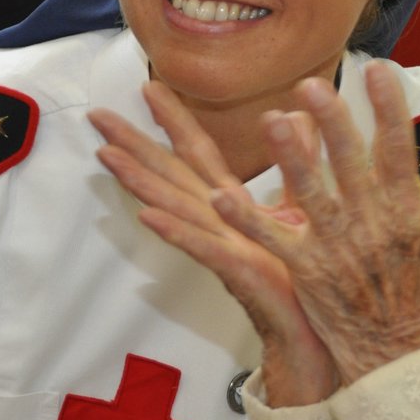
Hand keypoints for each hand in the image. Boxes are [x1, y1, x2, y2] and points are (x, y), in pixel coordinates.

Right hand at [90, 83, 334, 405]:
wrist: (321, 333)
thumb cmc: (310, 278)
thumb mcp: (307, 208)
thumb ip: (300, 161)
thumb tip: (297, 116)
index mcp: (234, 207)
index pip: (198, 153)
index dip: (174, 120)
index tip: (149, 85)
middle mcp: (219, 224)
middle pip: (170, 174)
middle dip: (134, 143)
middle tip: (98, 112)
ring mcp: (223, 248)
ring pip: (173, 206)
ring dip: (139, 180)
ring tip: (107, 154)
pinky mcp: (238, 272)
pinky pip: (200, 247)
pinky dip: (173, 230)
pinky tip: (147, 214)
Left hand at [210, 62, 419, 383]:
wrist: (405, 355)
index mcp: (407, 207)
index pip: (399, 149)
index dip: (389, 109)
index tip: (378, 71)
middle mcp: (373, 223)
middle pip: (351, 164)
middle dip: (334, 125)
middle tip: (313, 86)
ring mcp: (338, 247)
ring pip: (312, 194)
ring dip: (291, 160)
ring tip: (273, 122)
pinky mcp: (308, 271)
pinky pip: (273, 241)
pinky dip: (246, 219)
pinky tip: (218, 195)